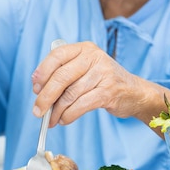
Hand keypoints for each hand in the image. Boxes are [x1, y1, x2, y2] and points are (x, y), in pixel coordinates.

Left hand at [31, 41, 169, 127]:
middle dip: (46, 96)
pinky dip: (69, 115)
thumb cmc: (104, 82)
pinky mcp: (109, 92)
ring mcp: (103, 74)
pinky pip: (81, 105)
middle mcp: (94, 57)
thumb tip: (38, 90)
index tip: (35, 88)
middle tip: (37, 111)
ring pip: (70, 94)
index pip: (57, 55)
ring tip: (51, 120)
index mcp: (85, 48)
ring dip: (56, 111)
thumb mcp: (86, 69)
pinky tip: (64, 120)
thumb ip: (65, 74)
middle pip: (61, 77)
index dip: (43, 71)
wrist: (134, 92)